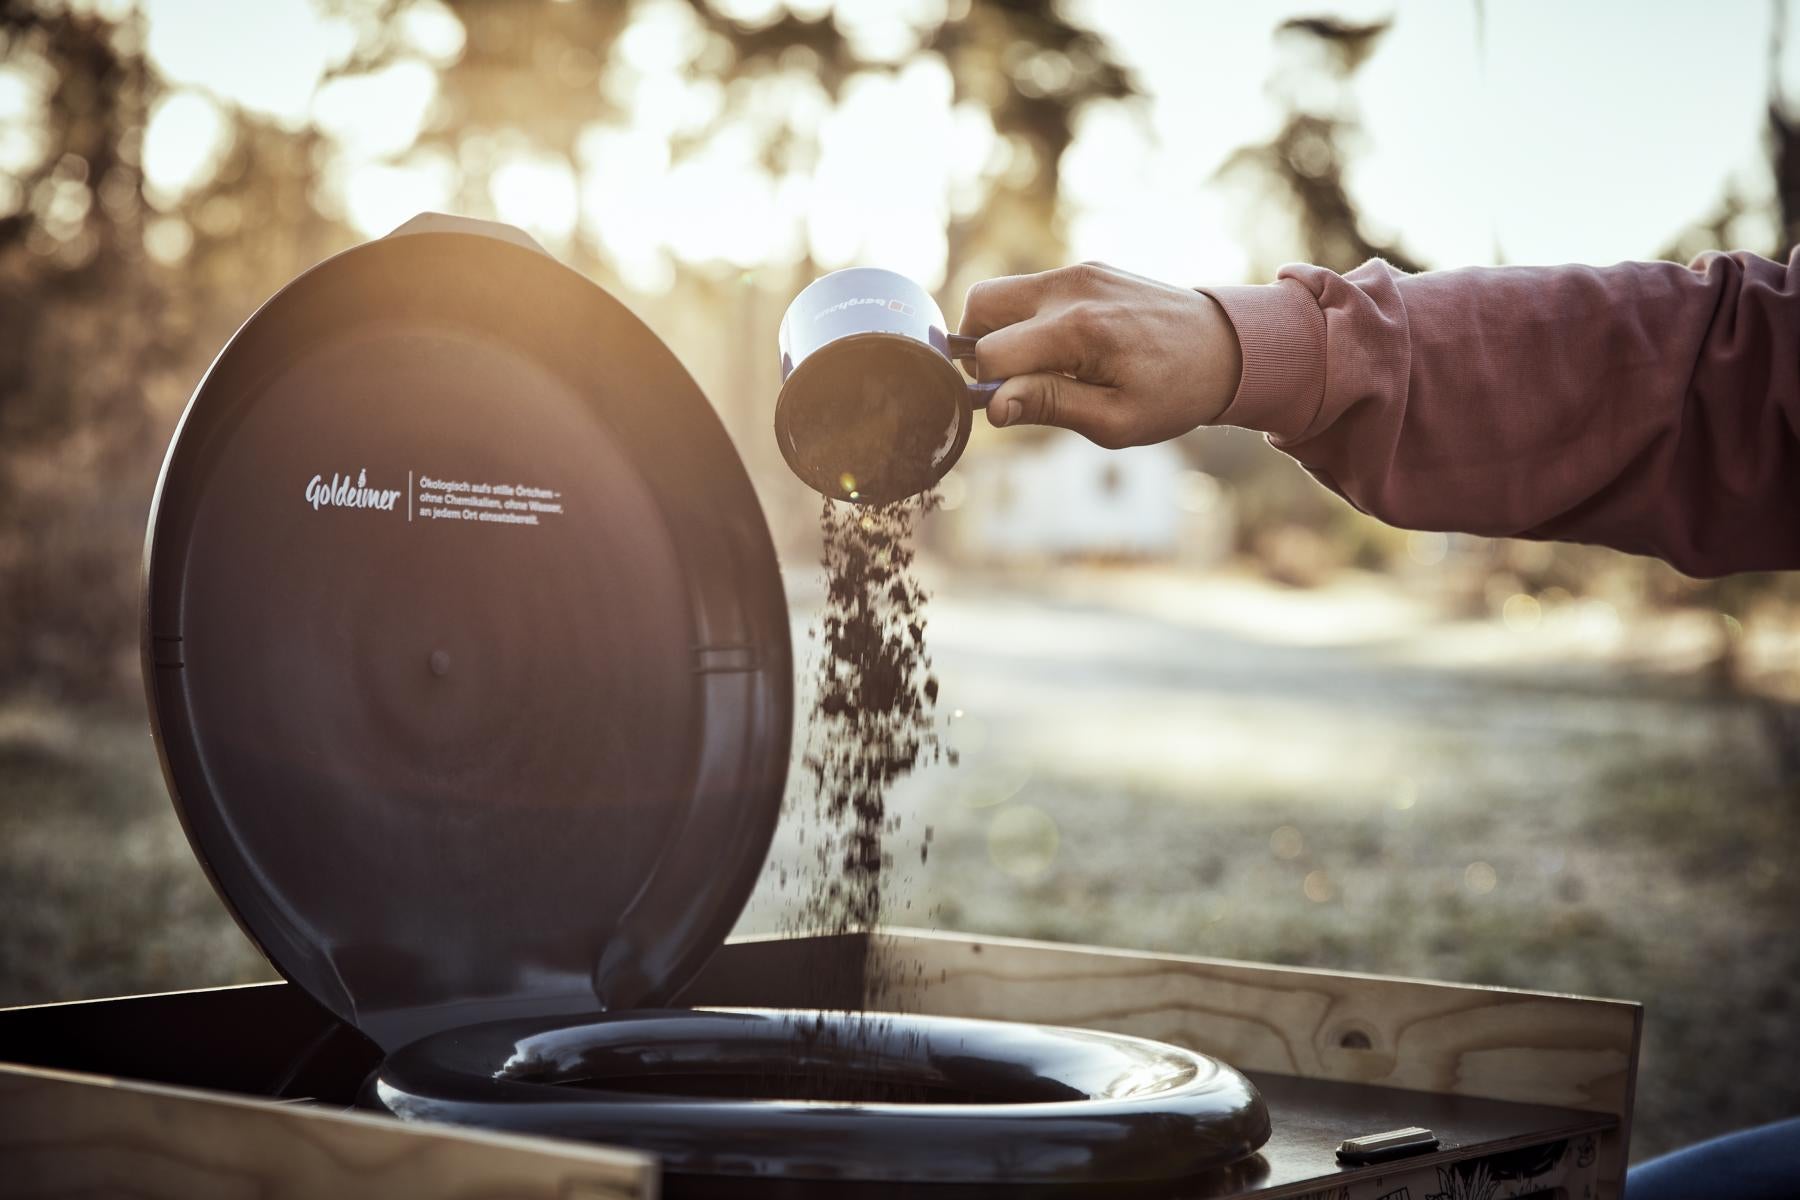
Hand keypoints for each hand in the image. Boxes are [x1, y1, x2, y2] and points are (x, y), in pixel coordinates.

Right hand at [958, 262, 1242, 447]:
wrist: (1226, 348)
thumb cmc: (1173, 393)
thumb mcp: (1114, 421)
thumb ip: (1048, 406)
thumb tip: (992, 405)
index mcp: (1079, 328)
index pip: (992, 353)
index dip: (990, 389)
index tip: (1015, 408)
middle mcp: (1071, 288)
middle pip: (980, 305)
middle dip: (978, 349)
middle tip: (1013, 382)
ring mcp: (1078, 272)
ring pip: (998, 293)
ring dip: (1001, 332)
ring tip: (1039, 367)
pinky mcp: (1085, 269)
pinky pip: (1030, 290)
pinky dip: (1028, 320)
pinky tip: (1064, 349)